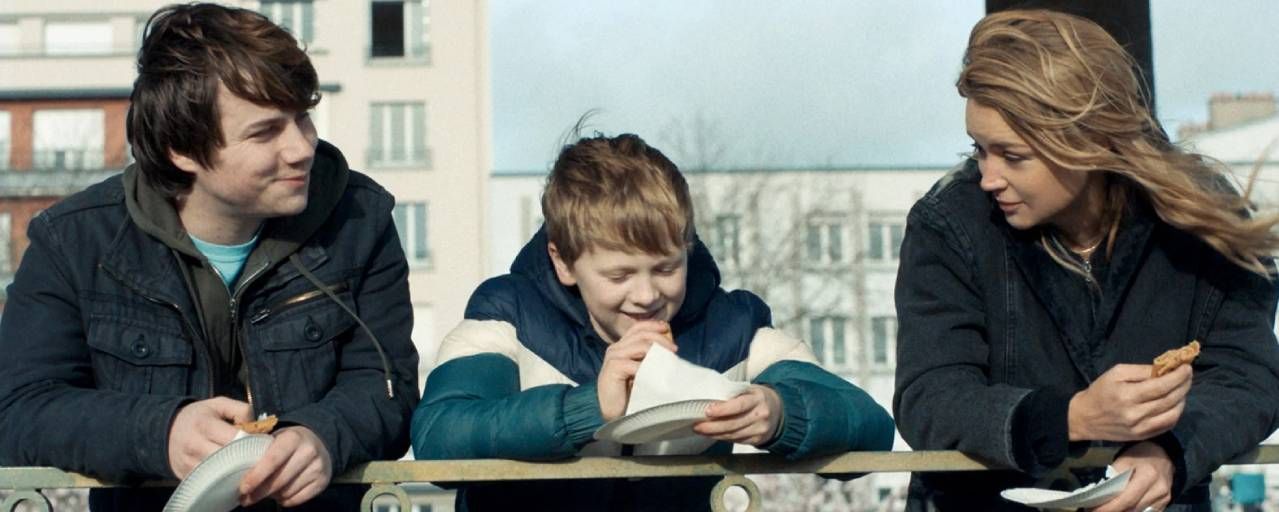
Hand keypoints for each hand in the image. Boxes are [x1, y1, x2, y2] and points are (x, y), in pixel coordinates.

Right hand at [168, 397, 252, 478]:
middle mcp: (195, 446)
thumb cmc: (199, 416)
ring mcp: (189, 464)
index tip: (261, 443)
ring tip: (247, 467)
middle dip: (246, 459)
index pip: (235, 438)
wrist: (166, 431)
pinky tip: (233, 475)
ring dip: (237, 472)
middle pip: (229, 459)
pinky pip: (210, 484)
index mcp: (204, 425)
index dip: (252, 442)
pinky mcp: (187, 478)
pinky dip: (224, 481)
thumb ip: (241, 410)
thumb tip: (256, 427)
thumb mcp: (219, 404)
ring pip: (221, 475)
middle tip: (258, 458)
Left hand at [239, 425, 332, 506]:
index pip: (272, 460)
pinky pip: (296, 499)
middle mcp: (308, 451)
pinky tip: (281, 492)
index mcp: (293, 438)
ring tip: (267, 491)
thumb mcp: (275, 439)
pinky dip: (285, 500)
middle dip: (259, 492)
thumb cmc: (287, 444)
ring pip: (286, 492)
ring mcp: (318, 467)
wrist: (319, 444)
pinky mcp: (323, 481)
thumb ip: (258, 450)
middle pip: (278, 480)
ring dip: (272, 496)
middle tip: (245, 499)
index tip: (243, 488)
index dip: (256, 476)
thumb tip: (235, 470)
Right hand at [597, 320, 676, 420]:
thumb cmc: (632, 395)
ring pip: (639, 345)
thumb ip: (650, 358)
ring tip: (670, 360)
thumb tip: (670, 348)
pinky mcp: (613, 369)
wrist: (618, 417)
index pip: (638, 328)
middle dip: (660, 339)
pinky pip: (634, 364)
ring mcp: (613, 358)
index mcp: (622, 347)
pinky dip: (647, 368)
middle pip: (641, 334)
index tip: (667, 328)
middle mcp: (615, 349)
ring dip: (657, 351)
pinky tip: (657, 375)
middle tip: (674, 350)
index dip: (653, 325)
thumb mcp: (643, 371)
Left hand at [693, 385, 782, 445]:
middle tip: (697, 426)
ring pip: (734, 435)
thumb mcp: (748, 390)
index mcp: (758, 398)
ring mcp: (760, 429)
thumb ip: (733, 394)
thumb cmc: (756, 397)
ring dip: (715, 434)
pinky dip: (723, 438)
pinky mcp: (758, 440)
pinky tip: (713, 435)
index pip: (739, 405)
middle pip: (734, 424)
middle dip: (712, 427)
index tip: (707, 411)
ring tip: (700, 430)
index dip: (723, 410)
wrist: (779, 410)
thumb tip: (708, 400)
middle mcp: (761, 415)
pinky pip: (737, 441)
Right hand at [1068, 364, 1190, 441]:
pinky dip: (1176, 413)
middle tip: (1188, 375)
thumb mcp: (1115, 373)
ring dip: (1182, 400)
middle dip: (1184, 385)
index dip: (1178, 377)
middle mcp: (1136, 414)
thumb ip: (1141, 370)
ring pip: (1173, 414)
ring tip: (1182, 389)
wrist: (1085, 418)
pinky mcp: (1142, 436)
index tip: (1187, 368)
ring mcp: (1141, 428)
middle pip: (1170, 399)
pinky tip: (1174, 404)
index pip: (1161, 386)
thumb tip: (1165, 370)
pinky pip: (1167, 425)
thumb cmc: (1100, 391)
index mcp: (1127, 395)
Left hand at [1089, 441, 1174, 511]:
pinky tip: (1120, 509)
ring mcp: (1164, 499)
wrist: (1163, 454)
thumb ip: (1114, 475)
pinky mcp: (1164, 503)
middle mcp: (1159, 490)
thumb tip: (1101, 492)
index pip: (1127, 498)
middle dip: (1113, 511)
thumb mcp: (1124, 460)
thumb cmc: (1141, 455)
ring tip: (1106, 510)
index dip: (1110, 508)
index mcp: (1148, 476)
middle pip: (1133, 509)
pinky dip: (1131, 511)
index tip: (1094, 510)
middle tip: (1096, 511)